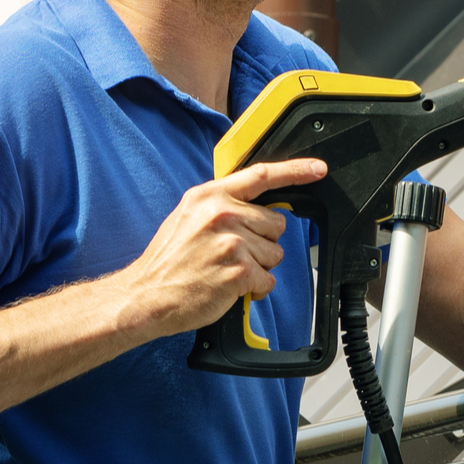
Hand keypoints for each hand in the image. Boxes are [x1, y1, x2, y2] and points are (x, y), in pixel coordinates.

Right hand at [111, 157, 325, 336]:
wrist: (146, 295)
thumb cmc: (169, 261)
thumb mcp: (188, 217)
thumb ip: (222, 206)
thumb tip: (257, 206)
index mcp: (210, 196)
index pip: (262, 175)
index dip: (295, 170)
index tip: (317, 169)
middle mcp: (222, 213)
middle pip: (275, 224)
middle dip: (262, 242)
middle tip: (232, 254)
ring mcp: (231, 241)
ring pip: (275, 254)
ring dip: (258, 267)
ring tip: (226, 270)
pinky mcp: (239, 270)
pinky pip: (268, 279)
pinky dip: (254, 288)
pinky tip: (230, 287)